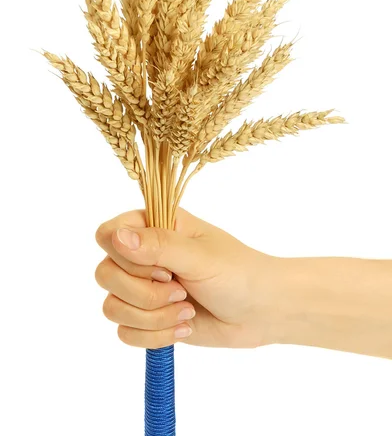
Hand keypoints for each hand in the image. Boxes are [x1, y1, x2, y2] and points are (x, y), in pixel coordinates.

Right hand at [94, 208, 278, 349]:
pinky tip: (184, 328)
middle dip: (144, 293)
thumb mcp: (200, 256)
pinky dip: (154, 336)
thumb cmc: (238, 273)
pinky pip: (125, 333)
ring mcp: (143, 288)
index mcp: (154, 226)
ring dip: (152, 317)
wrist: (261, 311)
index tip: (162, 266)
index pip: (108, 234)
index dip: (126, 256)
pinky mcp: (148, 318)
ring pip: (112, 307)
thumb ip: (158, 246)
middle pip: (104, 275)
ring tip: (187, 311)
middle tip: (181, 290)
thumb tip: (116, 236)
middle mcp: (142, 255)